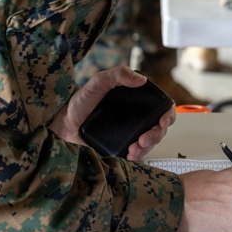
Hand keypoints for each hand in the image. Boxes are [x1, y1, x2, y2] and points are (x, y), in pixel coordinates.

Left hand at [50, 66, 175, 160]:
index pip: (161, 107)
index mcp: (135, 101)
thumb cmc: (79, 102)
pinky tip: (131, 154)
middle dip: (157, 135)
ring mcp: (129, 133)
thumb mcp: (97, 83)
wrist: (63, 124)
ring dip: (148, 146)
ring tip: (135, 148)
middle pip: (159, 128)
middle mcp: (135, 117)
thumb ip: (117, 75)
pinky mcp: (122, 147)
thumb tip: (140, 79)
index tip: (162, 121)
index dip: (167, 115)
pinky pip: (137, 154)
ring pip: (150, 142)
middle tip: (144, 139)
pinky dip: (139, 156)